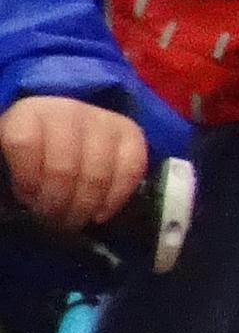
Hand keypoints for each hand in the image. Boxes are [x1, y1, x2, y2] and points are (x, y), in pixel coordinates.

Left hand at [0, 96, 142, 233]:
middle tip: (51, 222)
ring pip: (98, 172)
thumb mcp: (9, 159)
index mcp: (29, 113)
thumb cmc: (30, 155)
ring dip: (85, 206)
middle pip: (65, 165)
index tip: (26, 201)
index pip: (25, 143)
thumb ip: (11, 172)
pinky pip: (132, 168)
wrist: (61, 137)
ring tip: (73, 221)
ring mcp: (103, 119)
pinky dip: (116, 198)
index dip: (25, 179)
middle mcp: (68, 110)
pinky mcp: (131, 132)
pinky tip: (100, 214)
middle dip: (57, 203)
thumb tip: (22, 196)